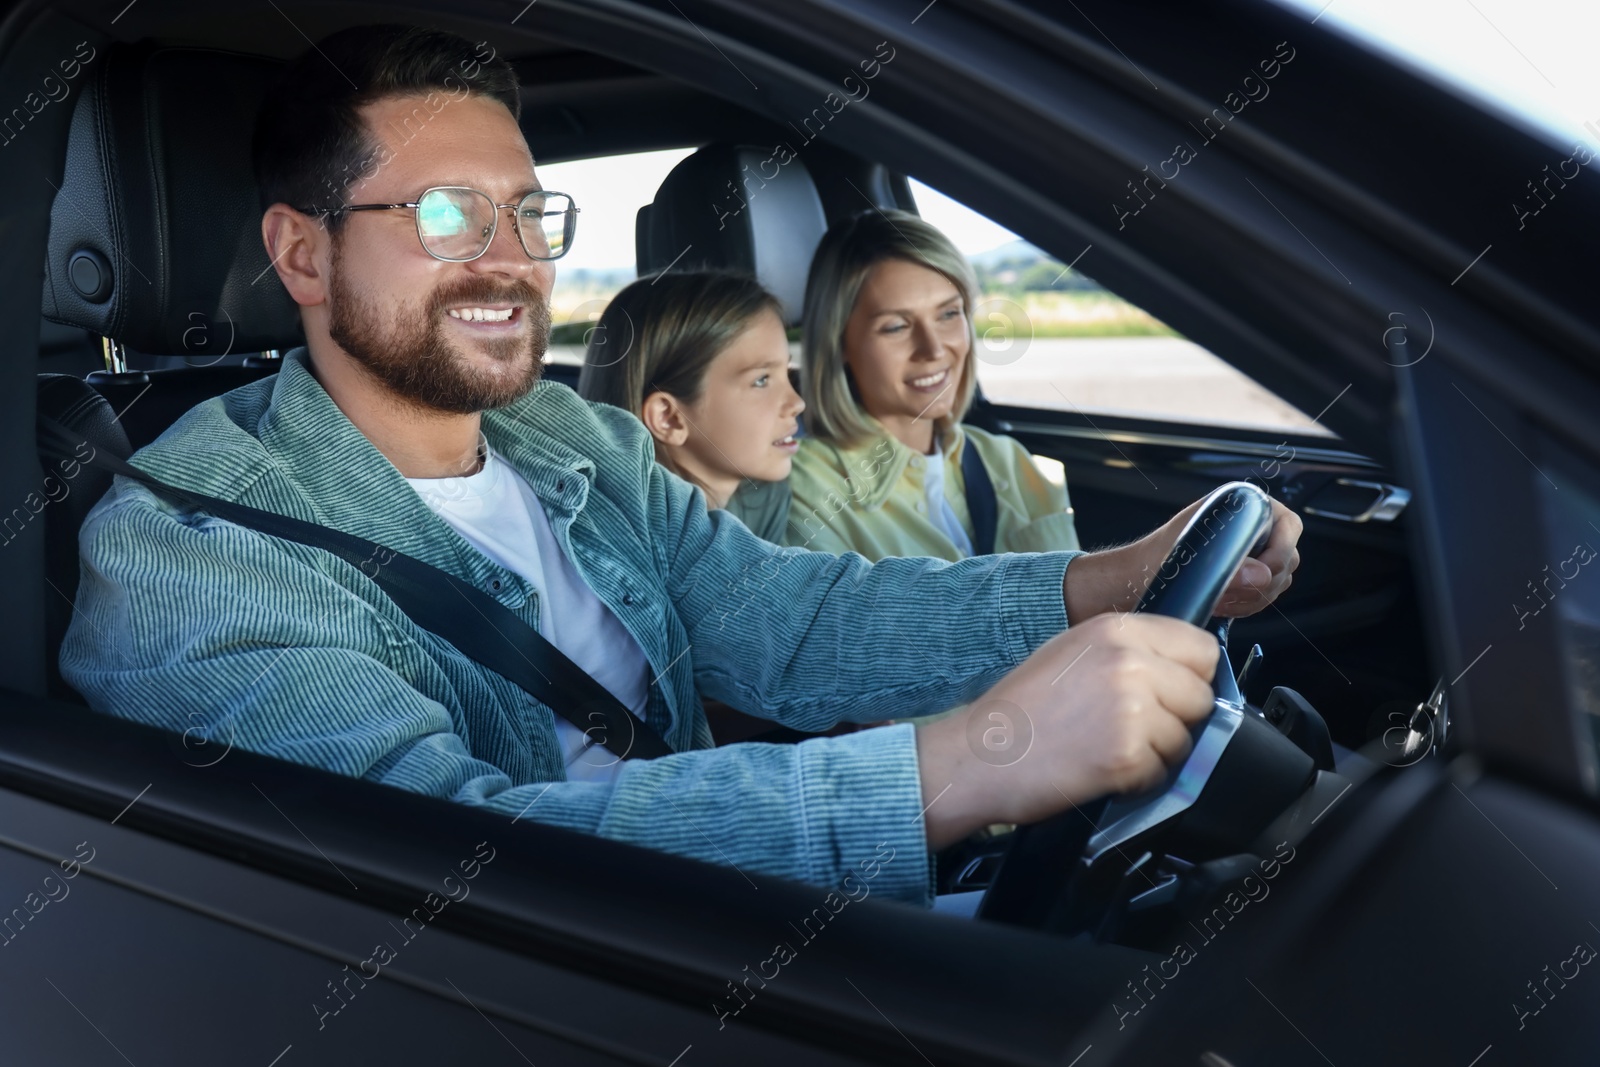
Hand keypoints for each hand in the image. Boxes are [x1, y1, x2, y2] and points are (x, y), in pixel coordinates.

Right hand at [915, 613, 1217, 848]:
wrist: (978, 756)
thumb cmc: (1017, 711)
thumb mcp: (1071, 653)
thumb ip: (1127, 652)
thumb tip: (1180, 671)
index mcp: (1116, 629)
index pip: (1201, 648)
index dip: (1190, 676)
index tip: (1171, 694)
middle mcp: (1129, 662)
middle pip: (1201, 695)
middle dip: (1177, 718)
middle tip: (1132, 729)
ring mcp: (1132, 709)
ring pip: (1186, 739)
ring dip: (1157, 753)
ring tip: (1107, 748)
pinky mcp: (1128, 755)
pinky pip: (1164, 773)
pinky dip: (1138, 780)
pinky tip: (1100, 769)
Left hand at [1063, 495, 1302, 622]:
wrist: (1137, 580)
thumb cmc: (1154, 560)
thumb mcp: (1190, 559)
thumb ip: (1227, 567)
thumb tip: (1259, 574)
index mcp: (1240, 506)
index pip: (1288, 525)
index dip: (1280, 552)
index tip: (1262, 574)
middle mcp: (1249, 526)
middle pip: (1287, 557)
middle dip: (1263, 582)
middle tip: (1234, 592)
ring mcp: (1248, 552)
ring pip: (1277, 580)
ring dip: (1253, 597)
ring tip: (1221, 598)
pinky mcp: (1243, 576)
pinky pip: (1263, 595)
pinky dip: (1247, 604)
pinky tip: (1223, 604)